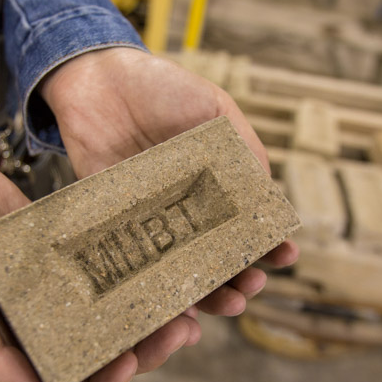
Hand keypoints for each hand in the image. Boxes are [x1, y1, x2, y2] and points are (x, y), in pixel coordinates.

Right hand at [0, 137, 196, 381]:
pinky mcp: (56, 251)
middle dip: (142, 351)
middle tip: (179, 329)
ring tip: (186, 301)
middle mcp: (25, 328)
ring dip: (146, 314)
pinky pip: (100, 268)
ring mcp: (44, 289)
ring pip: (106, 315)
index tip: (129, 363)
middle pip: (96, 356)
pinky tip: (162, 258)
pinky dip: (130, 269)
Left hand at [40, 47, 298, 321]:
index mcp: (216, 184)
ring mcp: (151, 221)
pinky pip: (134, 264)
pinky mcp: (112, 226)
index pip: (248, 224)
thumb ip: (243, 150)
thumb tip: (269, 197)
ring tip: (222, 301)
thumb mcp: (214, 109)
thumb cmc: (161, 88)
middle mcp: (186, 210)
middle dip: (239, 278)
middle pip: (218, 258)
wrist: (97, 78)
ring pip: (180, 271)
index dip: (269, 243)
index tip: (285, 256)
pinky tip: (171, 303)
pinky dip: (152, 290)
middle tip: (250, 287)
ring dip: (205, 293)